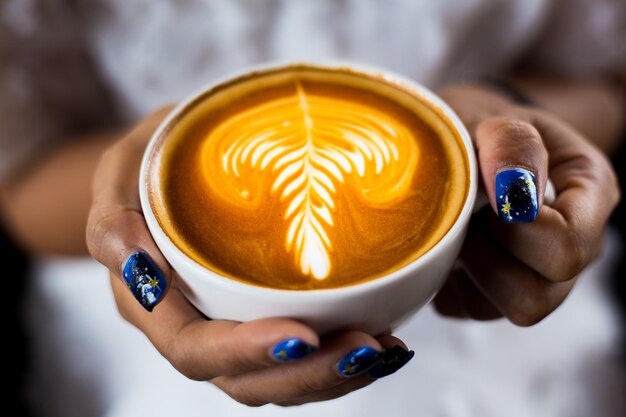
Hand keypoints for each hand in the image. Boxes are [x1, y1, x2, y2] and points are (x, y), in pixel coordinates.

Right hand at [86, 108, 412, 405]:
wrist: (171, 166)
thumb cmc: (148, 166)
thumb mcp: (120, 173)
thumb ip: (115, 219)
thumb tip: (136, 266)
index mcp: (152, 303)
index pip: (193, 349)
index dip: (246, 352)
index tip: (303, 335)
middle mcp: (194, 326)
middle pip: (245, 380)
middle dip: (308, 374)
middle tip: (366, 348)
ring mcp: (232, 326)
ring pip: (278, 379)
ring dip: (334, 374)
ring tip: (385, 349)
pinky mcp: (264, 315)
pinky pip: (300, 354)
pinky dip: (341, 356)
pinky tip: (382, 339)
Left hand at [434, 85, 619, 325]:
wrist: (465, 142)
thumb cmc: (484, 129)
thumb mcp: (496, 118)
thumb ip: (510, 143)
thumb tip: (511, 190)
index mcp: (590, 193)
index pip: (569, 245)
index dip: (518, 230)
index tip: (487, 198)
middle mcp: (578, 244)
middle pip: (541, 293)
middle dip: (491, 255)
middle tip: (468, 214)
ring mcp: (542, 275)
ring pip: (510, 308)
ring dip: (473, 269)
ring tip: (458, 227)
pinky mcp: (499, 293)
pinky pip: (472, 308)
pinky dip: (451, 279)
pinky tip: (449, 243)